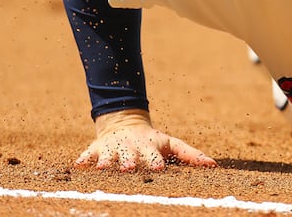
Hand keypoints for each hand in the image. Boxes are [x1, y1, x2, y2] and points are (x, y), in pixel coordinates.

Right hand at [74, 109, 217, 170]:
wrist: (124, 124)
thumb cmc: (152, 141)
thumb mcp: (171, 144)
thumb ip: (191, 155)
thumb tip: (214, 165)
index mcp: (148, 148)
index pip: (153, 155)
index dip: (155, 161)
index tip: (158, 168)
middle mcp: (130, 148)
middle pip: (129, 156)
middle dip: (129, 162)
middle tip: (129, 168)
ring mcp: (111, 149)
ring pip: (107, 157)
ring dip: (106, 162)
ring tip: (104, 168)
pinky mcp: (94, 150)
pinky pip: (86, 156)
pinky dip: (83, 161)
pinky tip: (77, 166)